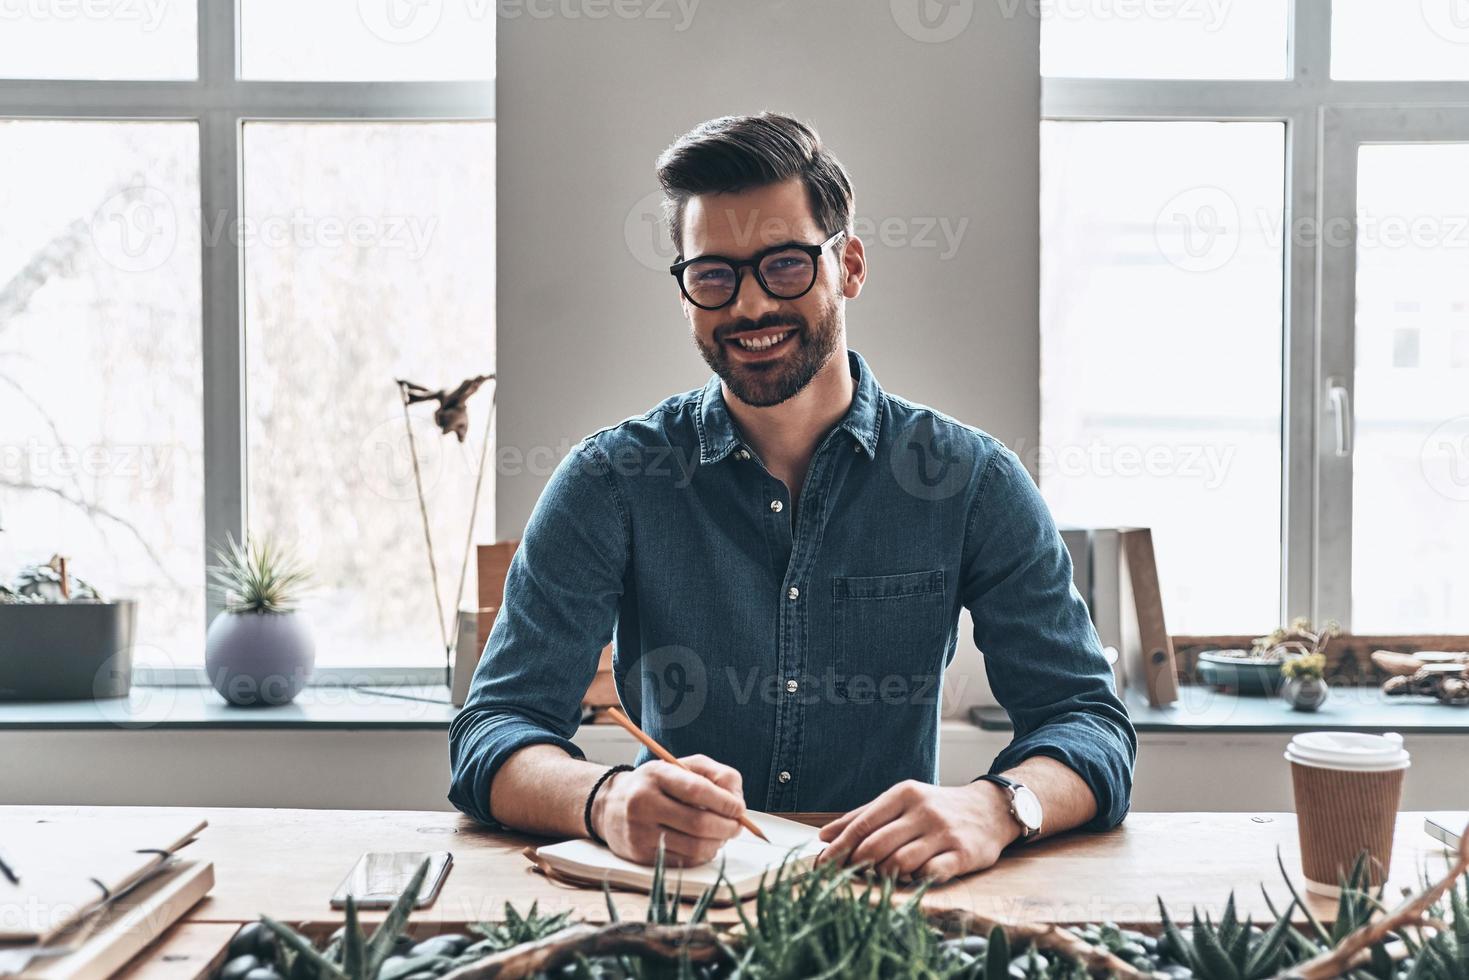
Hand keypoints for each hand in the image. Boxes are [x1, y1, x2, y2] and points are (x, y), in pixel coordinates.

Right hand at [590, 755, 746, 866]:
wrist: (611, 806)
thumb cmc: (658, 784)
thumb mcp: (683, 767)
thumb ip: (716, 775)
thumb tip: (737, 802)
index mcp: (656, 774)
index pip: (697, 790)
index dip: (724, 802)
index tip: (739, 809)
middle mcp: (643, 802)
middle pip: (698, 823)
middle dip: (727, 827)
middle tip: (737, 826)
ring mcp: (640, 832)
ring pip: (694, 847)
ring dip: (718, 843)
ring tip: (722, 835)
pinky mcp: (640, 855)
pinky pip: (684, 861)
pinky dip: (702, 854)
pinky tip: (703, 843)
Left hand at [816, 779, 1020, 883]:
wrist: (990, 809)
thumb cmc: (936, 808)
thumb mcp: (900, 802)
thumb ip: (863, 817)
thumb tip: (823, 836)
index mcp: (903, 794)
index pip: (862, 824)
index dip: (838, 848)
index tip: (821, 865)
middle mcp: (923, 811)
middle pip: (876, 845)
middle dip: (856, 865)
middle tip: (845, 877)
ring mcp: (944, 832)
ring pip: (899, 862)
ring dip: (883, 875)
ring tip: (881, 876)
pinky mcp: (963, 854)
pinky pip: (929, 874)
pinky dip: (914, 881)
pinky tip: (910, 880)